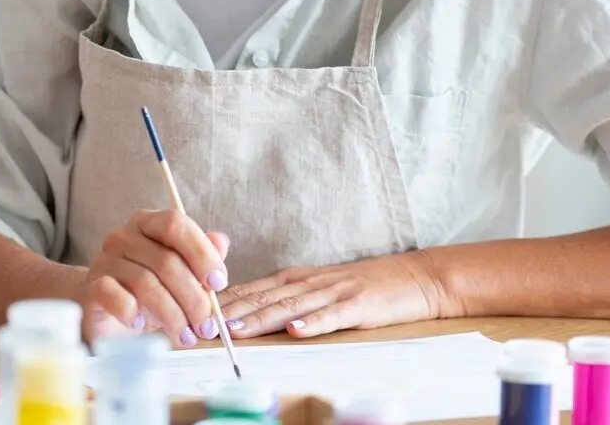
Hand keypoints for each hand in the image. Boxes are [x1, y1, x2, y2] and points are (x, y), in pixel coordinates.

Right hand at [83, 209, 230, 347]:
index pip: (176, 224)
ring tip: (186, 336)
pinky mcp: (92, 286)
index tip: (218, 283)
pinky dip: (133, 312)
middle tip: (207, 326)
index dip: (201, 253)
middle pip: (166, 260)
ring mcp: (105, 260)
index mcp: (148, 223)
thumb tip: (220, 243)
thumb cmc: (148, 291)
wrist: (104, 311)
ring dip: (173, 315)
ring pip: (146, 283)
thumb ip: (202, 257)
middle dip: (194, 298)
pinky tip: (143, 326)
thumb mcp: (182, 275)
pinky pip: (115, 296)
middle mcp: (124, 236)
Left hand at [217, 251, 447, 339]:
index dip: (223, 300)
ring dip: (261, 318)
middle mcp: (311, 282)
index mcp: (300, 278)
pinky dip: (314, 323)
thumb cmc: (367, 287)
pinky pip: (333, 316)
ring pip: (291, 307)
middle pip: (265, 297)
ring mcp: (335, 293)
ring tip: (235, 330)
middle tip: (201, 323)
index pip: (254, 288)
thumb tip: (251, 310)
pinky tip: (296, 331)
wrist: (416, 278)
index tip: (194, 309)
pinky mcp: (360, 306)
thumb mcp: (323, 287)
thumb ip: (290, 297)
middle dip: (231, 311)